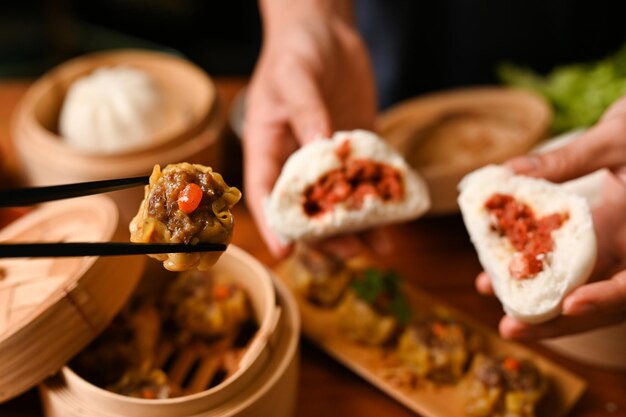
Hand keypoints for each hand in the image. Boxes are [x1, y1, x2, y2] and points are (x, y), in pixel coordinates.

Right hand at [243, 0, 376, 257]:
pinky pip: (368, 179)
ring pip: (340, 203)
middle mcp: (298, 159)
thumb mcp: (295, 76)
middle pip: (307, 209)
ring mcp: (330, 158)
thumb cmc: (297, 51)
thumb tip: (322, 147)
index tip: (285, 253)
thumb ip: (306, 110)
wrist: (327, 32)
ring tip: (378, 247)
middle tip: (349, 251)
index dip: (274, 224)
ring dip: (358, 226)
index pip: (266, 192)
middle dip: (326, 235)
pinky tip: (398, 217)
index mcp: (270, 146)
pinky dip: (382, 199)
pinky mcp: (358, 148)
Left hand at [476, 97, 625, 338]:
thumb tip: (510, 171)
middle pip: (606, 299)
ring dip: (545, 305)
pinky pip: (582, 270)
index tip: (569, 305)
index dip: (606, 296)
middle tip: (509, 328)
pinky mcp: (612, 246)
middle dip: (558, 320)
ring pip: (590, 290)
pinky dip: (546, 276)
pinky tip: (507, 276)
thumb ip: (569, 158)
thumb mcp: (616, 137)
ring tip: (497, 305)